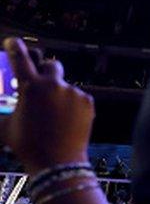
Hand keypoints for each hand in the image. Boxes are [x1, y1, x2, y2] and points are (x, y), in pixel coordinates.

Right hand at [0, 38, 92, 174]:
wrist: (57, 162)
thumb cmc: (27, 144)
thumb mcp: (5, 126)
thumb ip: (0, 112)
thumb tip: (1, 110)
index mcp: (30, 87)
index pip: (20, 59)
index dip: (15, 47)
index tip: (13, 41)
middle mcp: (53, 85)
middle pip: (51, 65)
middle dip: (46, 70)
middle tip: (42, 82)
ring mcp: (73, 93)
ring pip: (64, 87)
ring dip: (59, 96)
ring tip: (54, 117)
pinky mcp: (88, 102)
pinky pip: (77, 99)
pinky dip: (72, 106)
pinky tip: (66, 122)